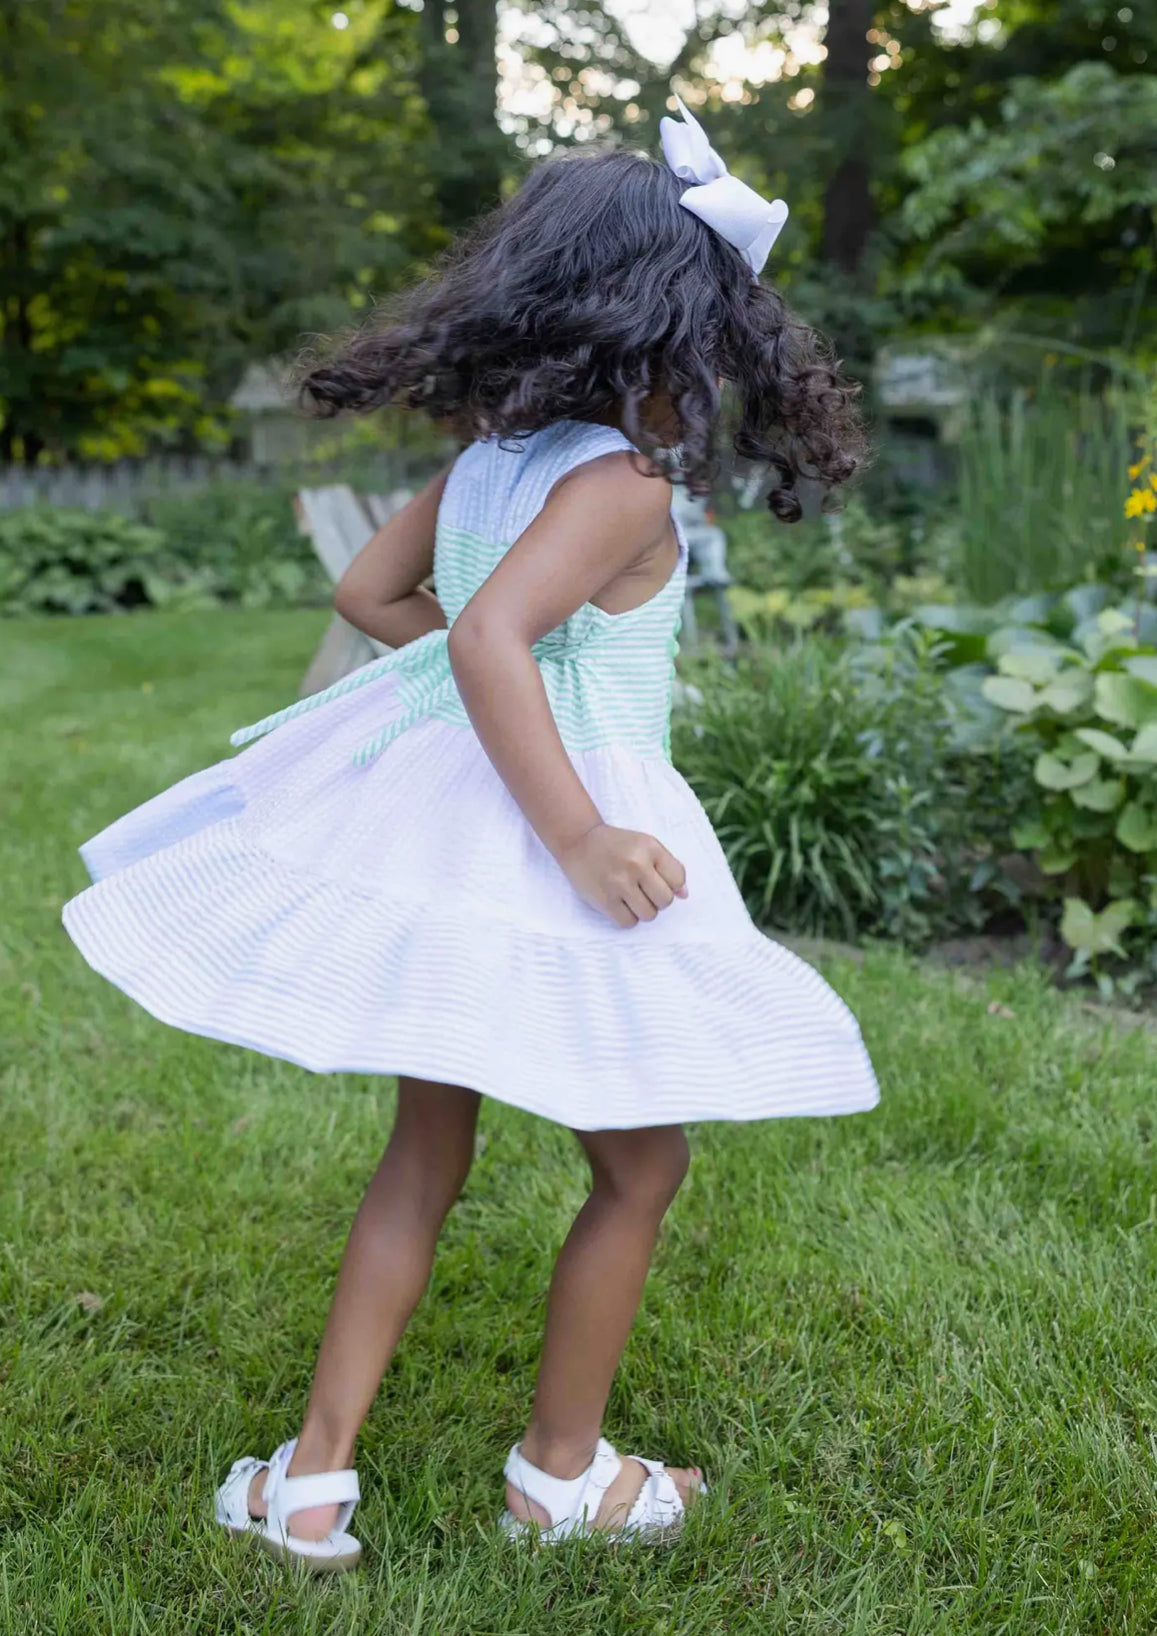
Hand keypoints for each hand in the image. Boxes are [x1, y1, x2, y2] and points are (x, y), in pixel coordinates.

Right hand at [556, 824, 687, 928]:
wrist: (579, 841)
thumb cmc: (617, 845)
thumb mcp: (646, 845)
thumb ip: (668, 867)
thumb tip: (684, 895)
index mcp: (650, 848)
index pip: (678, 879)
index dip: (671, 884)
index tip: (657, 880)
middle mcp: (636, 865)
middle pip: (665, 901)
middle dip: (658, 899)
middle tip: (644, 890)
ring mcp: (619, 883)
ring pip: (649, 915)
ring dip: (643, 910)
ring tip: (632, 897)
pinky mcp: (605, 900)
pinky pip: (629, 922)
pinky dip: (627, 917)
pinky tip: (620, 904)